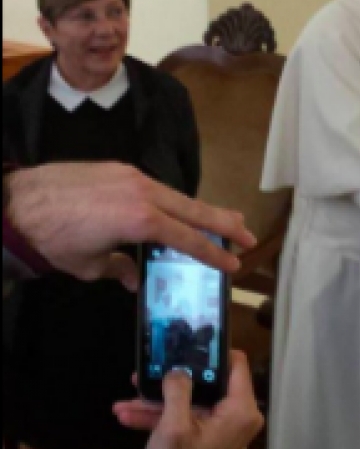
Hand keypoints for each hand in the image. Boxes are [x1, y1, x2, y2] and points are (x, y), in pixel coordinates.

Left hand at [6, 163, 255, 288]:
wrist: (15, 203)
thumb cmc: (52, 240)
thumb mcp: (89, 265)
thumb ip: (119, 269)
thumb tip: (133, 279)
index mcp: (141, 220)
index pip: (188, 239)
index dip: (213, 253)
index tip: (234, 263)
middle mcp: (143, 192)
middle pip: (194, 209)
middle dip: (223, 223)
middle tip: (248, 234)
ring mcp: (130, 176)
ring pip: (176, 196)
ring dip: (200, 210)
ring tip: (224, 220)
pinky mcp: (117, 169)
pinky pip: (155, 187)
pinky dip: (174, 202)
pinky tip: (179, 211)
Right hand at [113, 351, 263, 448]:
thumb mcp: (173, 426)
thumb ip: (177, 390)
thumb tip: (178, 370)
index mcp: (240, 410)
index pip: (236, 364)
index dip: (212, 351)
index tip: (188, 341)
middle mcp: (236, 415)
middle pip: (206, 382)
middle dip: (171, 379)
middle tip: (145, 371)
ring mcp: (220, 426)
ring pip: (188, 401)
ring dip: (156, 400)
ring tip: (124, 399)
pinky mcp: (204, 435)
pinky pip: (184, 417)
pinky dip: (159, 416)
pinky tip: (127, 414)